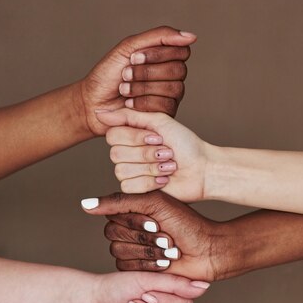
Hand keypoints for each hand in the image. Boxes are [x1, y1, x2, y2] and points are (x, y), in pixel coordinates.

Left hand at [78, 26, 196, 135]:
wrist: (92, 102)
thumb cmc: (108, 75)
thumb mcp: (129, 47)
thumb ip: (159, 37)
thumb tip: (191, 36)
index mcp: (166, 57)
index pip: (181, 51)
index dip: (158, 54)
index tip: (133, 57)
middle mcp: (172, 76)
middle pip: (178, 70)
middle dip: (147, 72)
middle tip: (125, 74)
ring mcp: (171, 96)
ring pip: (173, 88)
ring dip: (142, 87)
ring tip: (124, 90)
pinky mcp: (166, 114)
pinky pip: (166, 105)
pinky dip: (143, 103)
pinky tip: (130, 104)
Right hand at [80, 191, 224, 281]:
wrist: (207, 250)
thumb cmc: (186, 223)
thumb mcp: (155, 204)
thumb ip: (119, 201)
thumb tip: (85, 204)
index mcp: (131, 210)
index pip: (112, 216)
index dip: (134, 221)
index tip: (157, 221)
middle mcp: (128, 229)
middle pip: (113, 235)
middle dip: (143, 237)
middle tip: (167, 237)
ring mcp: (132, 249)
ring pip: (119, 252)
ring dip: (148, 251)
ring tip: (169, 250)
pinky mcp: (136, 270)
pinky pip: (126, 268)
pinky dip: (148, 265)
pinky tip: (166, 263)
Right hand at [95, 108, 210, 201]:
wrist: (202, 169)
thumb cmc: (185, 144)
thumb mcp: (159, 122)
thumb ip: (128, 116)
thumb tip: (99, 111)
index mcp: (130, 135)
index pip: (112, 135)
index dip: (134, 138)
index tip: (158, 137)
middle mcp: (127, 153)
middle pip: (116, 154)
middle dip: (146, 154)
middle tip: (167, 152)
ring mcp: (130, 172)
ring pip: (122, 171)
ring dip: (151, 167)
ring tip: (169, 166)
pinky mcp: (135, 191)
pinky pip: (128, 186)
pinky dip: (150, 182)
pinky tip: (164, 179)